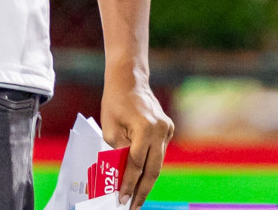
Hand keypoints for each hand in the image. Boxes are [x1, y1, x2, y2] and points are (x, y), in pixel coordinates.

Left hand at [101, 75, 173, 206]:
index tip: (122, 200)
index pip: (136, 165)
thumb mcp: (109, 129)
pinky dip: (150, 165)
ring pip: (157, 163)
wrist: (129, 80)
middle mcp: (161, 131)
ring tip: (136, 198)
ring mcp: (167, 130)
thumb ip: (117, 154)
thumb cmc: (115, 102)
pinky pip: (158, 153)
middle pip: (152, 169)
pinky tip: (141, 178)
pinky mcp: (168, 130)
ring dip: (147, 180)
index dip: (129, 184)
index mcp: (145, 129)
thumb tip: (119, 178)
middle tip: (133, 207)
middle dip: (142, 190)